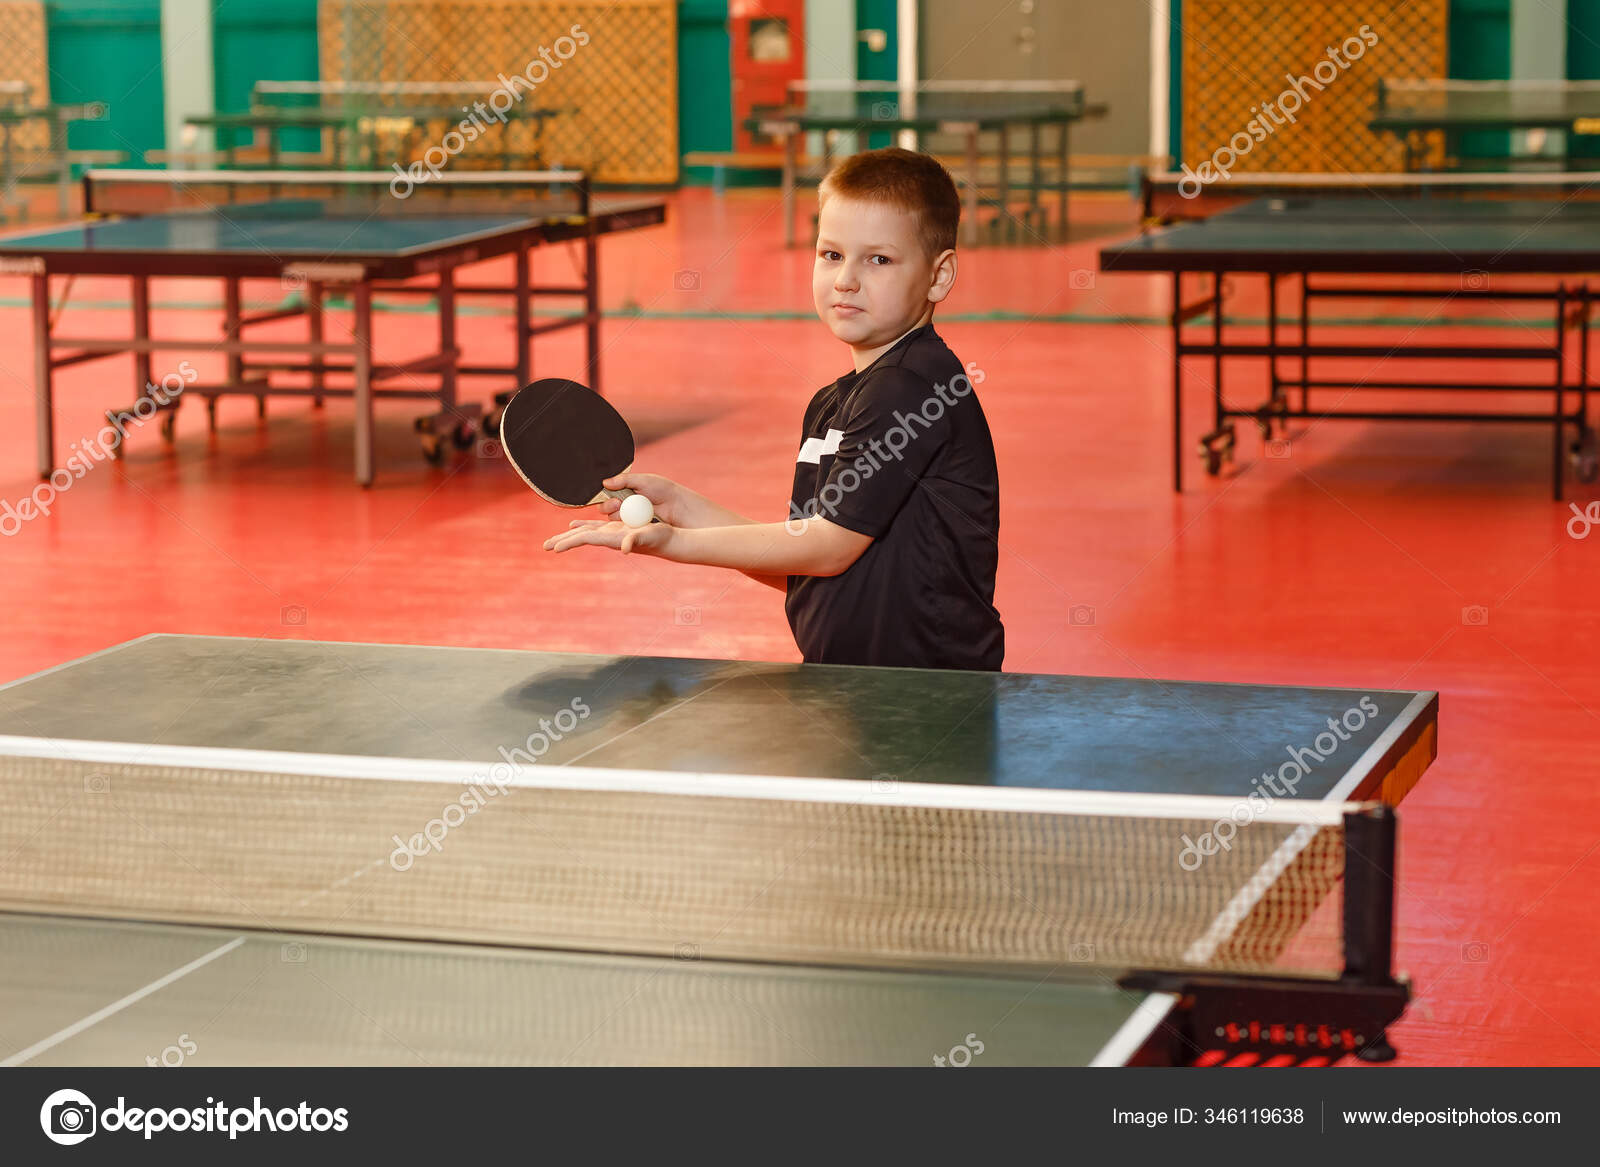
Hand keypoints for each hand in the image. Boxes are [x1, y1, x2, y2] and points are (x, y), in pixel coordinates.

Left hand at [543, 517, 674, 555]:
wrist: (671, 542)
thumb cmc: (661, 538)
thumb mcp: (649, 535)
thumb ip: (635, 540)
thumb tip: (623, 548)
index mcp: (612, 538)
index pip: (585, 539)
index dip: (568, 542)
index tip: (553, 549)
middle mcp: (609, 537)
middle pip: (580, 538)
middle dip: (562, 541)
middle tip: (544, 546)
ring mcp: (612, 533)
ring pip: (585, 533)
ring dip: (569, 536)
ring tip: (553, 540)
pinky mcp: (618, 529)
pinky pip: (595, 527)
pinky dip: (582, 526)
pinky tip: (574, 525)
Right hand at [595, 473, 690, 525]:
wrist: (678, 506)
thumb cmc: (662, 490)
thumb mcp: (643, 480)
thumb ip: (623, 480)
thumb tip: (605, 482)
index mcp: (624, 491)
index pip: (606, 494)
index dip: (605, 496)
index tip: (611, 495)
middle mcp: (624, 504)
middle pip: (605, 507)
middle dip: (608, 505)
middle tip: (618, 504)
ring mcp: (628, 517)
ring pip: (612, 518)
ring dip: (617, 515)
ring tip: (626, 511)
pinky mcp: (634, 528)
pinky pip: (623, 528)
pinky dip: (625, 524)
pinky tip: (630, 521)